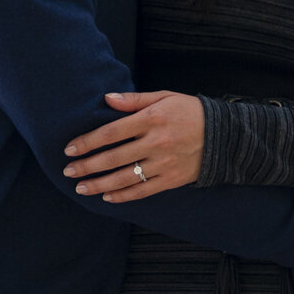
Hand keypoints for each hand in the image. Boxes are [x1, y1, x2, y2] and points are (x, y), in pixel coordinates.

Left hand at [62, 90, 202, 202]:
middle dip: (87, 166)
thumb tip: (106, 98)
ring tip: (81, 188)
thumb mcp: (164, 97)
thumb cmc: (189, 111)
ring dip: (100, 184)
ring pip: (125, 177)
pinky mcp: (172, 179)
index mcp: (151, 119)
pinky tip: (108, 196)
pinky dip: (124, 195)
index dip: (88, 142)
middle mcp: (156, 142)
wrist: (225, 136)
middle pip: (114, 157)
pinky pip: (143, 191)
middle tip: (69, 171)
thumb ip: (134, 100)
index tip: (70, 149)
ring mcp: (164, 163)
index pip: (111, 132)